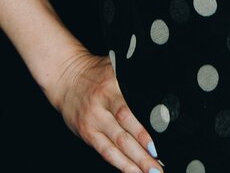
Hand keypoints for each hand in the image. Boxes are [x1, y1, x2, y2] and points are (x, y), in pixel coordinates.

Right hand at [47, 50, 162, 171]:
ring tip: (152, 172)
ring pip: (117, 143)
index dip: (147, 125)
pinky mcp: (87, 133)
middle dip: (145, 149)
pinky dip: (120, 163)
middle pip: (127, 127)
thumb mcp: (117, 68)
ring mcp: (94, 119)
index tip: (163, 137)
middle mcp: (104, 102)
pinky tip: (133, 171)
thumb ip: (135, 81)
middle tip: (161, 164)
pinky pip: (105, 151)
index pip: (133, 106)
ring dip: (136, 161)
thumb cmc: (97, 73)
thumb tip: (162, 96)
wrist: (66, 77)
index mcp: (114, 83)